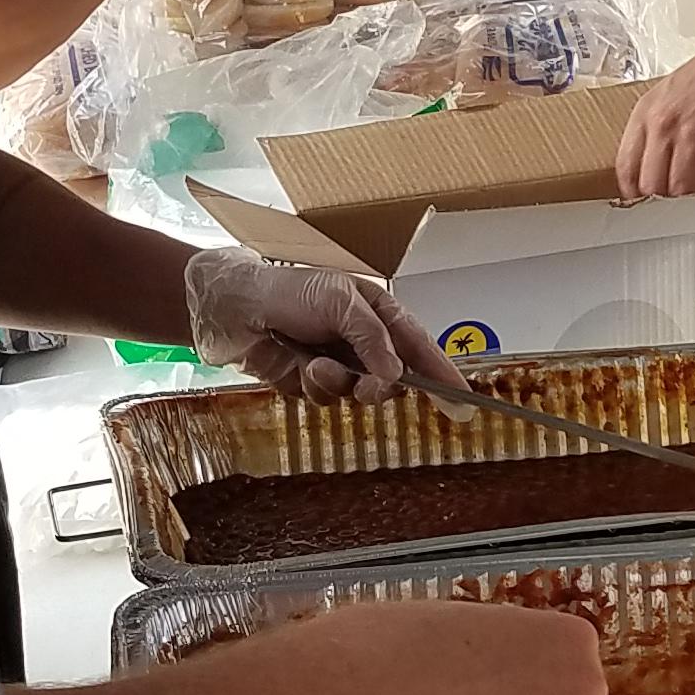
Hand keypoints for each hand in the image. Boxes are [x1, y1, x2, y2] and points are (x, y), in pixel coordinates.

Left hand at [182, 252, 472, 405]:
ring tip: (316, 366)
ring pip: (359, 394)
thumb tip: (397, 375)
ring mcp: (337, 363)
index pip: (420, 348)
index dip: (442, 375)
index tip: (463, 403)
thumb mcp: (340, 301)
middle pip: (394, 380)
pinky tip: (298, 369)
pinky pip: (327, 401)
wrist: (231, 309)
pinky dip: (314, 390)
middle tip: (370, 388)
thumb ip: (373, 338)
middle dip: (380, 386)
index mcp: (379, 313)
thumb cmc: (288, 291)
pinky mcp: (310, 383)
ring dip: (339, 385)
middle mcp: (362, 341)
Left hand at [615, 22, 694, 196]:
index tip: (645, 202)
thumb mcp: (674, 94)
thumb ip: (661, 128)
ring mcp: (691, 136)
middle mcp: (663, 126)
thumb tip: (659, 163)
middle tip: (679, 203)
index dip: (635, 192)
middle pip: (651, 186)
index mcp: (646, 113)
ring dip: (694, 198)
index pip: (626, 168)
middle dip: (665, 201)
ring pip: (681, 192)